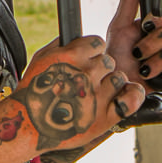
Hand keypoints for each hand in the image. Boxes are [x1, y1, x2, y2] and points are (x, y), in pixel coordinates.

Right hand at [13, 34, 145, 151]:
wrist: (29, 125)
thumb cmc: (32, 91)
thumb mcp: (40, 58)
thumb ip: (62, 44)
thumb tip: (78, 37)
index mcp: (71, 57)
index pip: (98, 43)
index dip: (93, 52)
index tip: (87, 60)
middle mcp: (86, 74)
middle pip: (109, 61)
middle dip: (100, 69)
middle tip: (87, 79)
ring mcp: (96, 97)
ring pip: (119, 78)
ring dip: (111, 83)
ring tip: (97, 92)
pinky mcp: (104, 118)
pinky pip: (130, 100)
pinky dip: (133, 96)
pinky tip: (127, 94)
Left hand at [106, 0, 161, 84]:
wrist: (116, 90)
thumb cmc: (115, 60)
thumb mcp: (118, 28)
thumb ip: (128, 2)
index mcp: (157, 28)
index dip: (156, 23)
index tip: (144, 29)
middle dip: (153, 44)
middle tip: (138, 54)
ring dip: (160, 60)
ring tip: (145, 69)